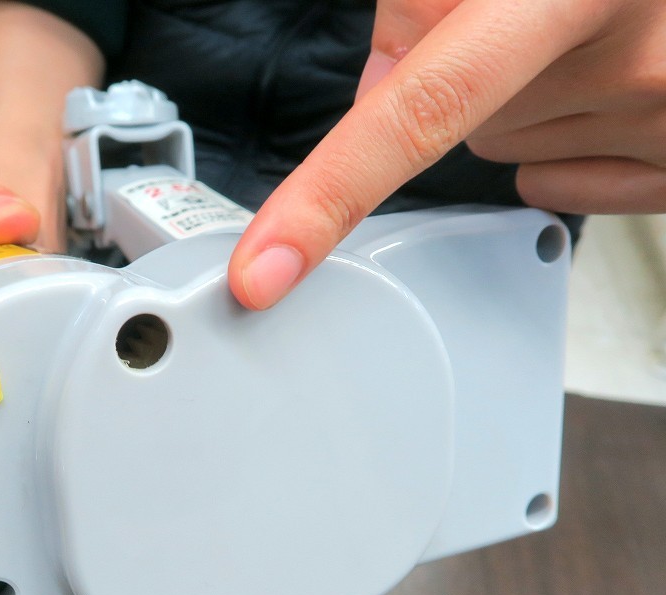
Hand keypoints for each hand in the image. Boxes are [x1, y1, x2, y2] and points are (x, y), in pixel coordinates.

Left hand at [228, 0, 665, 309]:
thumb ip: (418, 8)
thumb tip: (374, 98)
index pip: (415, 113)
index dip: (326, 198)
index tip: (264, 273)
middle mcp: (626, 58)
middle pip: (465, 131)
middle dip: (476, 79)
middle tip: (533, 18)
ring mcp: (665, 118)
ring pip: (510, 155)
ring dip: (524, 105)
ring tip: (580, 40)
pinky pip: (559, 184)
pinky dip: (561, 143)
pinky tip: (595, 89)